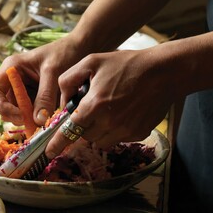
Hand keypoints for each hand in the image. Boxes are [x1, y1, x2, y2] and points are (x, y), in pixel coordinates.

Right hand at [0, 35, 83, 126]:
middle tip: (33, 123)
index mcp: (11, 68)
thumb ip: (45, 96)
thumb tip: (38, 121)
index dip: (1, 106)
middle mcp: (13, 80)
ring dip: (26, 119)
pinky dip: (35, 118)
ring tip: (43, 121)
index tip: (20, 116)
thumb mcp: (54, 74)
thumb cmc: (65, 53)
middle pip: (2, 105)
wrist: (80, 48)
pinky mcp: (33, 97)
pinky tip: (47, 118)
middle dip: (14, 116)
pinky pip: (28, 112)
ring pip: (15, 111)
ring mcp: (22, 89)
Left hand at [45, 47, 177, 157]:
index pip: (70, 130)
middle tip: (91, 109)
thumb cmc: (126, 63)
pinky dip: (115, 130)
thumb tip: (62, 101)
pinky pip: (118, 139)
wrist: (164, 72)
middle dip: (83, 125)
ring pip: (100, 141)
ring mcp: (125, 130)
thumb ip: (69, 79)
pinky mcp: (138, 134)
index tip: (49, 152)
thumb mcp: (92, 61)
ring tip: (107, 110)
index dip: (58, 143)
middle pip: (85, 136)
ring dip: (98, 130)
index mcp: (95, 105)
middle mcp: (109, 122)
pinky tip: (122, 113)